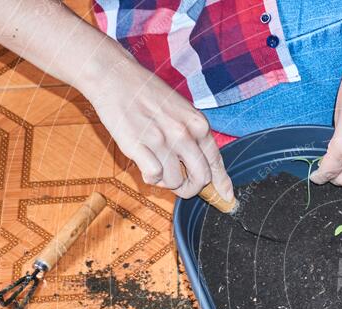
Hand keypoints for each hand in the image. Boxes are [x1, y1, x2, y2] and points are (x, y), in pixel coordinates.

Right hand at [87, 55, 233, 200]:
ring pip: (175, 182)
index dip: (222, 184)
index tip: (226, 198)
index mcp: (198, 124)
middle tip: (180, 184)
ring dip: (167, 181)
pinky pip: (154, 178)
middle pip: (200, 179)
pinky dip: (150, 177)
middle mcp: (184, 133)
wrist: (115, 77)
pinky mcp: (138, 146)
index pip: (216, 163)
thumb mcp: (182, 111)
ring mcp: (161, 141)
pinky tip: (145, 163)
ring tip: (156, 164)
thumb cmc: (148, 95)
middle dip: (192, 187)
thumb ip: (195, 137)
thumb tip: (208, 170)